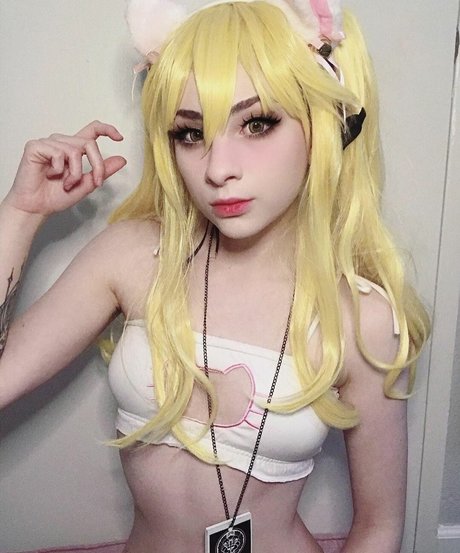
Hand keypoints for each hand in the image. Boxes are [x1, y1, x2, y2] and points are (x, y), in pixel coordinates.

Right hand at [5, 120, 126, 216]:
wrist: (37, 207)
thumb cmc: (56, 196)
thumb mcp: (87, 184)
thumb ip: (102, 171)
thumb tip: (122, 159)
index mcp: (74, 149)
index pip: (92, 130)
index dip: (107, 129)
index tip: (119, 138)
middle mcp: (62, 142)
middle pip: (89, 143)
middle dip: (97, 166)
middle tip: (95, 183)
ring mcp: (49, 143)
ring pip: (75, 150)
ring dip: (75, 173)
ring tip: (66, 184)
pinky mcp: (36, 146)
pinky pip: (58, 153)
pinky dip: (59, 170)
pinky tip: (50, 175)